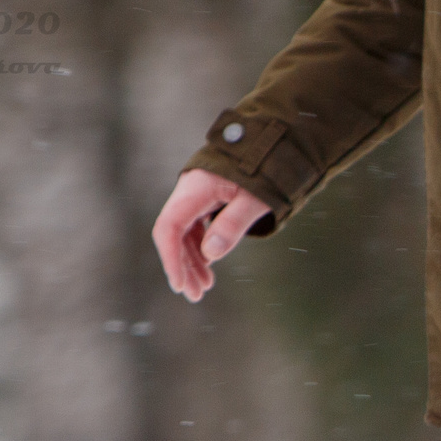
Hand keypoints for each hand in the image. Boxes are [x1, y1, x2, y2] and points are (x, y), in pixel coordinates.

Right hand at [152, 168, 272, 302]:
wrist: (270, 145)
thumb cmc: (265, 169)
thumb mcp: (255, 198)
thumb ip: (233, 224)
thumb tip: (211, 255)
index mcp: (195, 189)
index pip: (170, 227)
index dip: (171, 258)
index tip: (179, 284)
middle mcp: (189, 192)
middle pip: (175, 234)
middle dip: (183, 266)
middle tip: (195, 295)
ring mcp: (196, 197)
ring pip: (185, 234)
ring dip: (192, 261)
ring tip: (204, 288)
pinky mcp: (206, 202)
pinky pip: (196, 228)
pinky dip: (202, 249)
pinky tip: (208, 268)